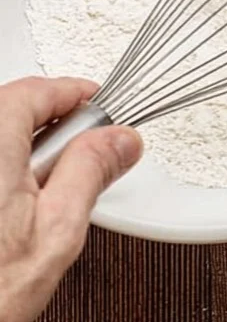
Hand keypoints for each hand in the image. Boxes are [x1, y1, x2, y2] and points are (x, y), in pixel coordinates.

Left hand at [0, 77, 142, 321]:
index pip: (35, 90)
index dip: (73, 94)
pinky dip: (0, 183)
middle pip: (8, 114)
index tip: (98, 105)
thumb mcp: (57, 231)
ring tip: (38, 205)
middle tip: (81, 161)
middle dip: (48, 129)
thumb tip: (119, 140)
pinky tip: (7, 221)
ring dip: (20, 160)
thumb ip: (90, 172)